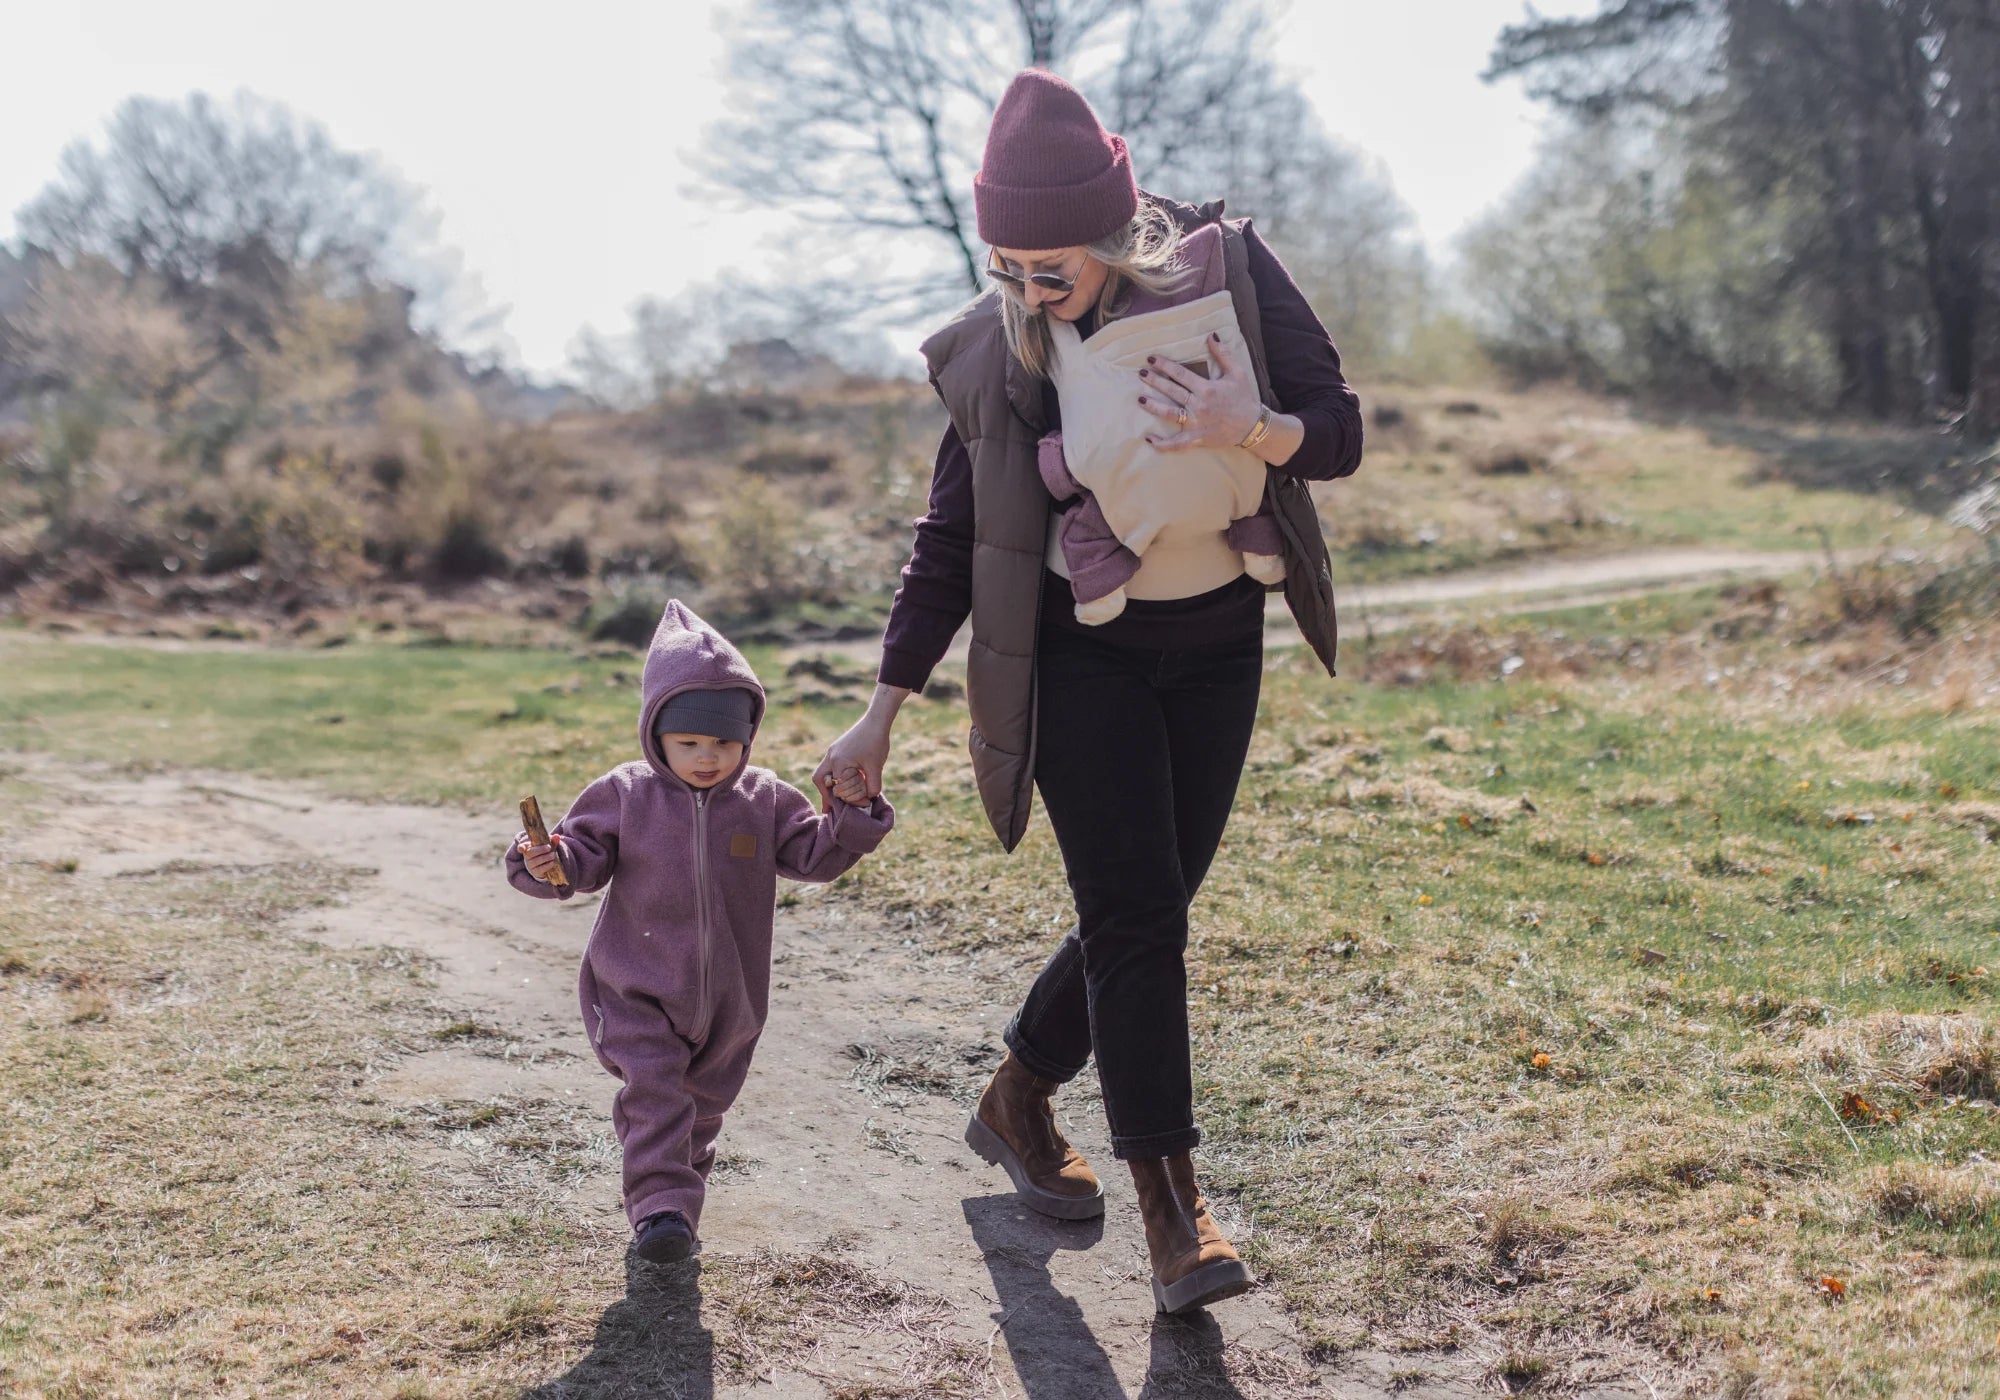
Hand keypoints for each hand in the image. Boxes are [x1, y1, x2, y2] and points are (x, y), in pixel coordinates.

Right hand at [516, 832, 564, 883]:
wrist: (546, 864)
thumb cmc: (545, 851)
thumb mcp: (548, 844)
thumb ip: (552, 840)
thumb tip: (557, 836)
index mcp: (528, 848)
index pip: (521, 847)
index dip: (521, 848)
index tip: (521, 848)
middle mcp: (527, 857)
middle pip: (530, 853)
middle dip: (540, 850)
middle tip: (549, 847)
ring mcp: (530, 865)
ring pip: (535, 861)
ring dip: (545, 857)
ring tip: (553, 855)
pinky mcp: (535, 872)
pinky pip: (540, 869)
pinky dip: (547, 865)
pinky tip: (552, 862)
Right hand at [815, 714, 890, 803]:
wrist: (876, 720)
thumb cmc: (876, 742)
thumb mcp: (876, 766)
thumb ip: (872, 785)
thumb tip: (869, 798)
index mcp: (838, 762)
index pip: (838, 788)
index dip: (850, 799)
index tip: (864, 804)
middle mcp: (831, 756)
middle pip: (819, 779)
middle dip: (825, 795)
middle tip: (829, 810)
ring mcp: (833, 752)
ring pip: (822, 773)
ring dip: (828, 787)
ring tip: (832, 801)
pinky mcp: (837, 748)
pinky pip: (831, 766)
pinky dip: (834, 777)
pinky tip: (843, 784)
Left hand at [1136, 334, 1261, 450]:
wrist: (1252, 426)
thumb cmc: (1244, 398)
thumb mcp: (1237, 372)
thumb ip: (1223, 354)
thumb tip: (1211, 335)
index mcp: (1206, 389)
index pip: (1180, 374)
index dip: (1165, 365)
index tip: (1151, 359)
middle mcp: (1199, 405)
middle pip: (1171, 391)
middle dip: (1154, 381)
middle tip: (1141, 373)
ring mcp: (1196, 423)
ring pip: (1169, 414)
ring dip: (1153, 406)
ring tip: (1140, 399)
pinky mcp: (1197, 438)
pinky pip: (1177, 443)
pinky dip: (1163, 444)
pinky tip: (1149, 439)